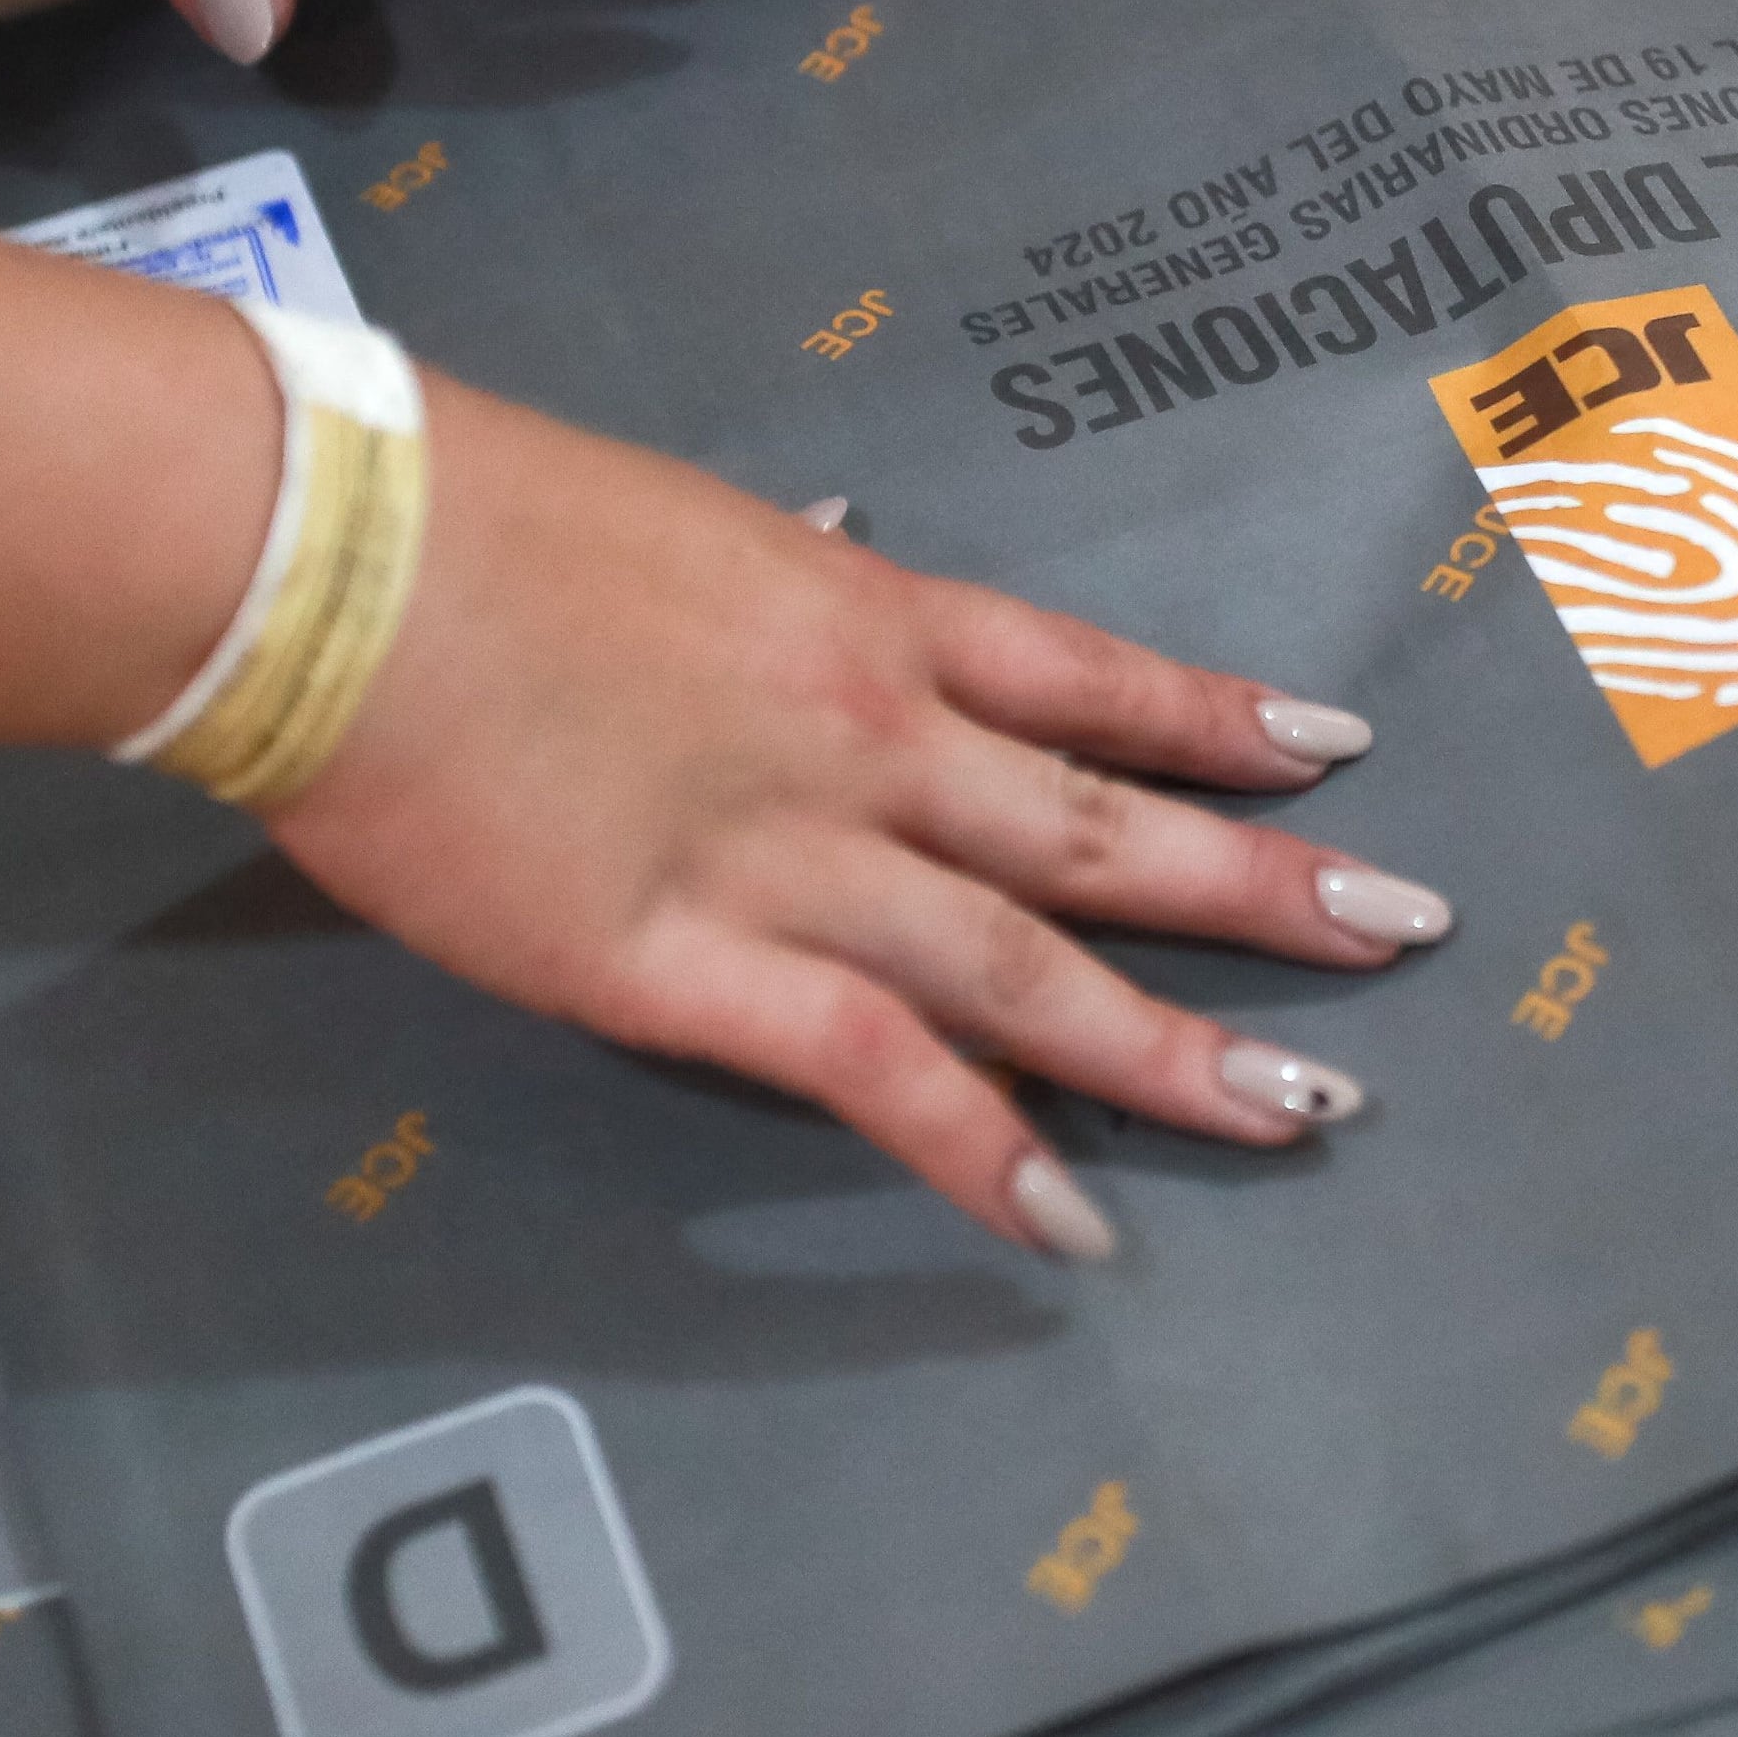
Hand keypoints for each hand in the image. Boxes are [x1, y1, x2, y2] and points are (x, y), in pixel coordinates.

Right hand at [267, 382, 1453, 1257]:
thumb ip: (768, 574)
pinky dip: (985, 1150)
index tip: (1330, 747)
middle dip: (1267, 886)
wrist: (328, 555)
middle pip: (1106, 826)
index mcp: (859, 613)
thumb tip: (833, 558)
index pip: (1085, 673)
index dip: (1213, 717)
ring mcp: (792, 854)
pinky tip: (1078, 1220)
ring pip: (1032, 962)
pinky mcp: (687, 964)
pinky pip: (876, 1070)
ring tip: (1318, 1102)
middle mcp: (868, 737)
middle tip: (1409, 928)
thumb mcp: (666, 520)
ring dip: (1181, 1040)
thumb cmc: (466, 516)